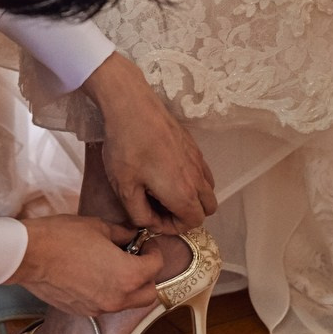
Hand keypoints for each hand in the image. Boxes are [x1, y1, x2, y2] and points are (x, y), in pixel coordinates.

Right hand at [9, 215, 161, 314]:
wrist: (30, 256)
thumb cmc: (63, 237)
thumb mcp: (98, 227)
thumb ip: (122, 234)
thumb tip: (132, 235)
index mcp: (127, 275)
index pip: (156, 267)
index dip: (154, 252)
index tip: (146, 243)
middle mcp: (118, 298)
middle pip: (149, 294)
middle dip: (148, 276)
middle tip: (137, 257)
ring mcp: (100, 309)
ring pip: (128, 302)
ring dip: (129, 286)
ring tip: (114, 265)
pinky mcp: (84, 312)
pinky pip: (106, 305)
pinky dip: (109, 293)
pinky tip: (94, 274)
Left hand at [84, 52, 216, 229]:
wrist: (131, 106)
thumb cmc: (126, 147)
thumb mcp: (124, 188)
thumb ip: (139, 215)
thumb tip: (149, 223)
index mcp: (182, 193)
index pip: (192, 224)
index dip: (171, 227)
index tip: (151, 217)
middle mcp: (197, 178)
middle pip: (206, 209)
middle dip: (186, 214)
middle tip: (160, 207)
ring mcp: (198, 159)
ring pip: (208, 189)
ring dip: (192, 197)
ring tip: (163, 190)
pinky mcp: (193, 145)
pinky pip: (203, 171)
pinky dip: (193, 179)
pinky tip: (167, 170)